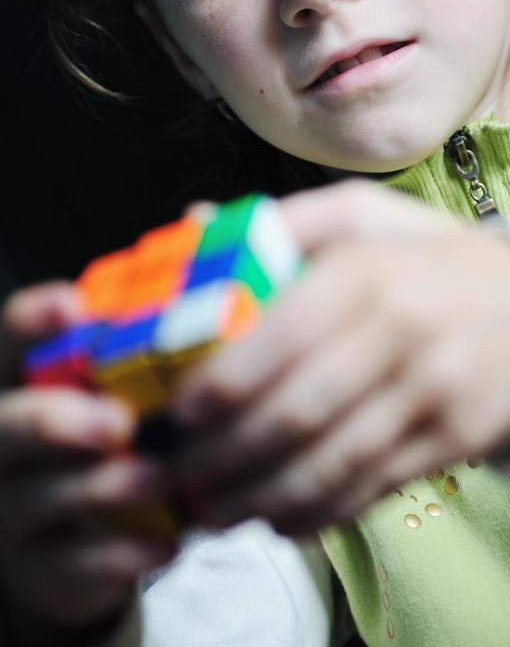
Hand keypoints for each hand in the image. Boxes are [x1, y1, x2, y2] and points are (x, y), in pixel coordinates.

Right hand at [0, 283, 177, 637]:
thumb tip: (203, 230)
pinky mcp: (38, 565)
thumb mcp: (117, 376)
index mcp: (21, 378)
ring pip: (39, 496)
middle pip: (5, 426)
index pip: (9, 341)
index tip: (74, 307)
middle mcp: (3, 439)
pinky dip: (124, 553)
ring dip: (105, 487)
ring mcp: (11, 506)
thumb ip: (146, 322)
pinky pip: (72, 564)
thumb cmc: (109, 428)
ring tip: (163, 478)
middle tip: (120, 423)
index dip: (32, 322)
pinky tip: (169, 540)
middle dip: (58, 422)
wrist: (80, 531)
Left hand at [171, 180, 509, 534]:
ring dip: (261, 497)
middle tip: (176, 471)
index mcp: (370, 270)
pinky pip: (372, 488)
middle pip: (300, 411)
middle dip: (226, 453)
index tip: (177, 412)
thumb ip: (284, 221)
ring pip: (332, 463)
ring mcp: (434, 393)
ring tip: (209, 510)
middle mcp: (403, 332)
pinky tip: (274, 517)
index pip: (285, 334)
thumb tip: (197, 224)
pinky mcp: (454, 441)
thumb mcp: (365, 214)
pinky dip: (316, 512)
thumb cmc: (426, 259)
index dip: (226, 381)